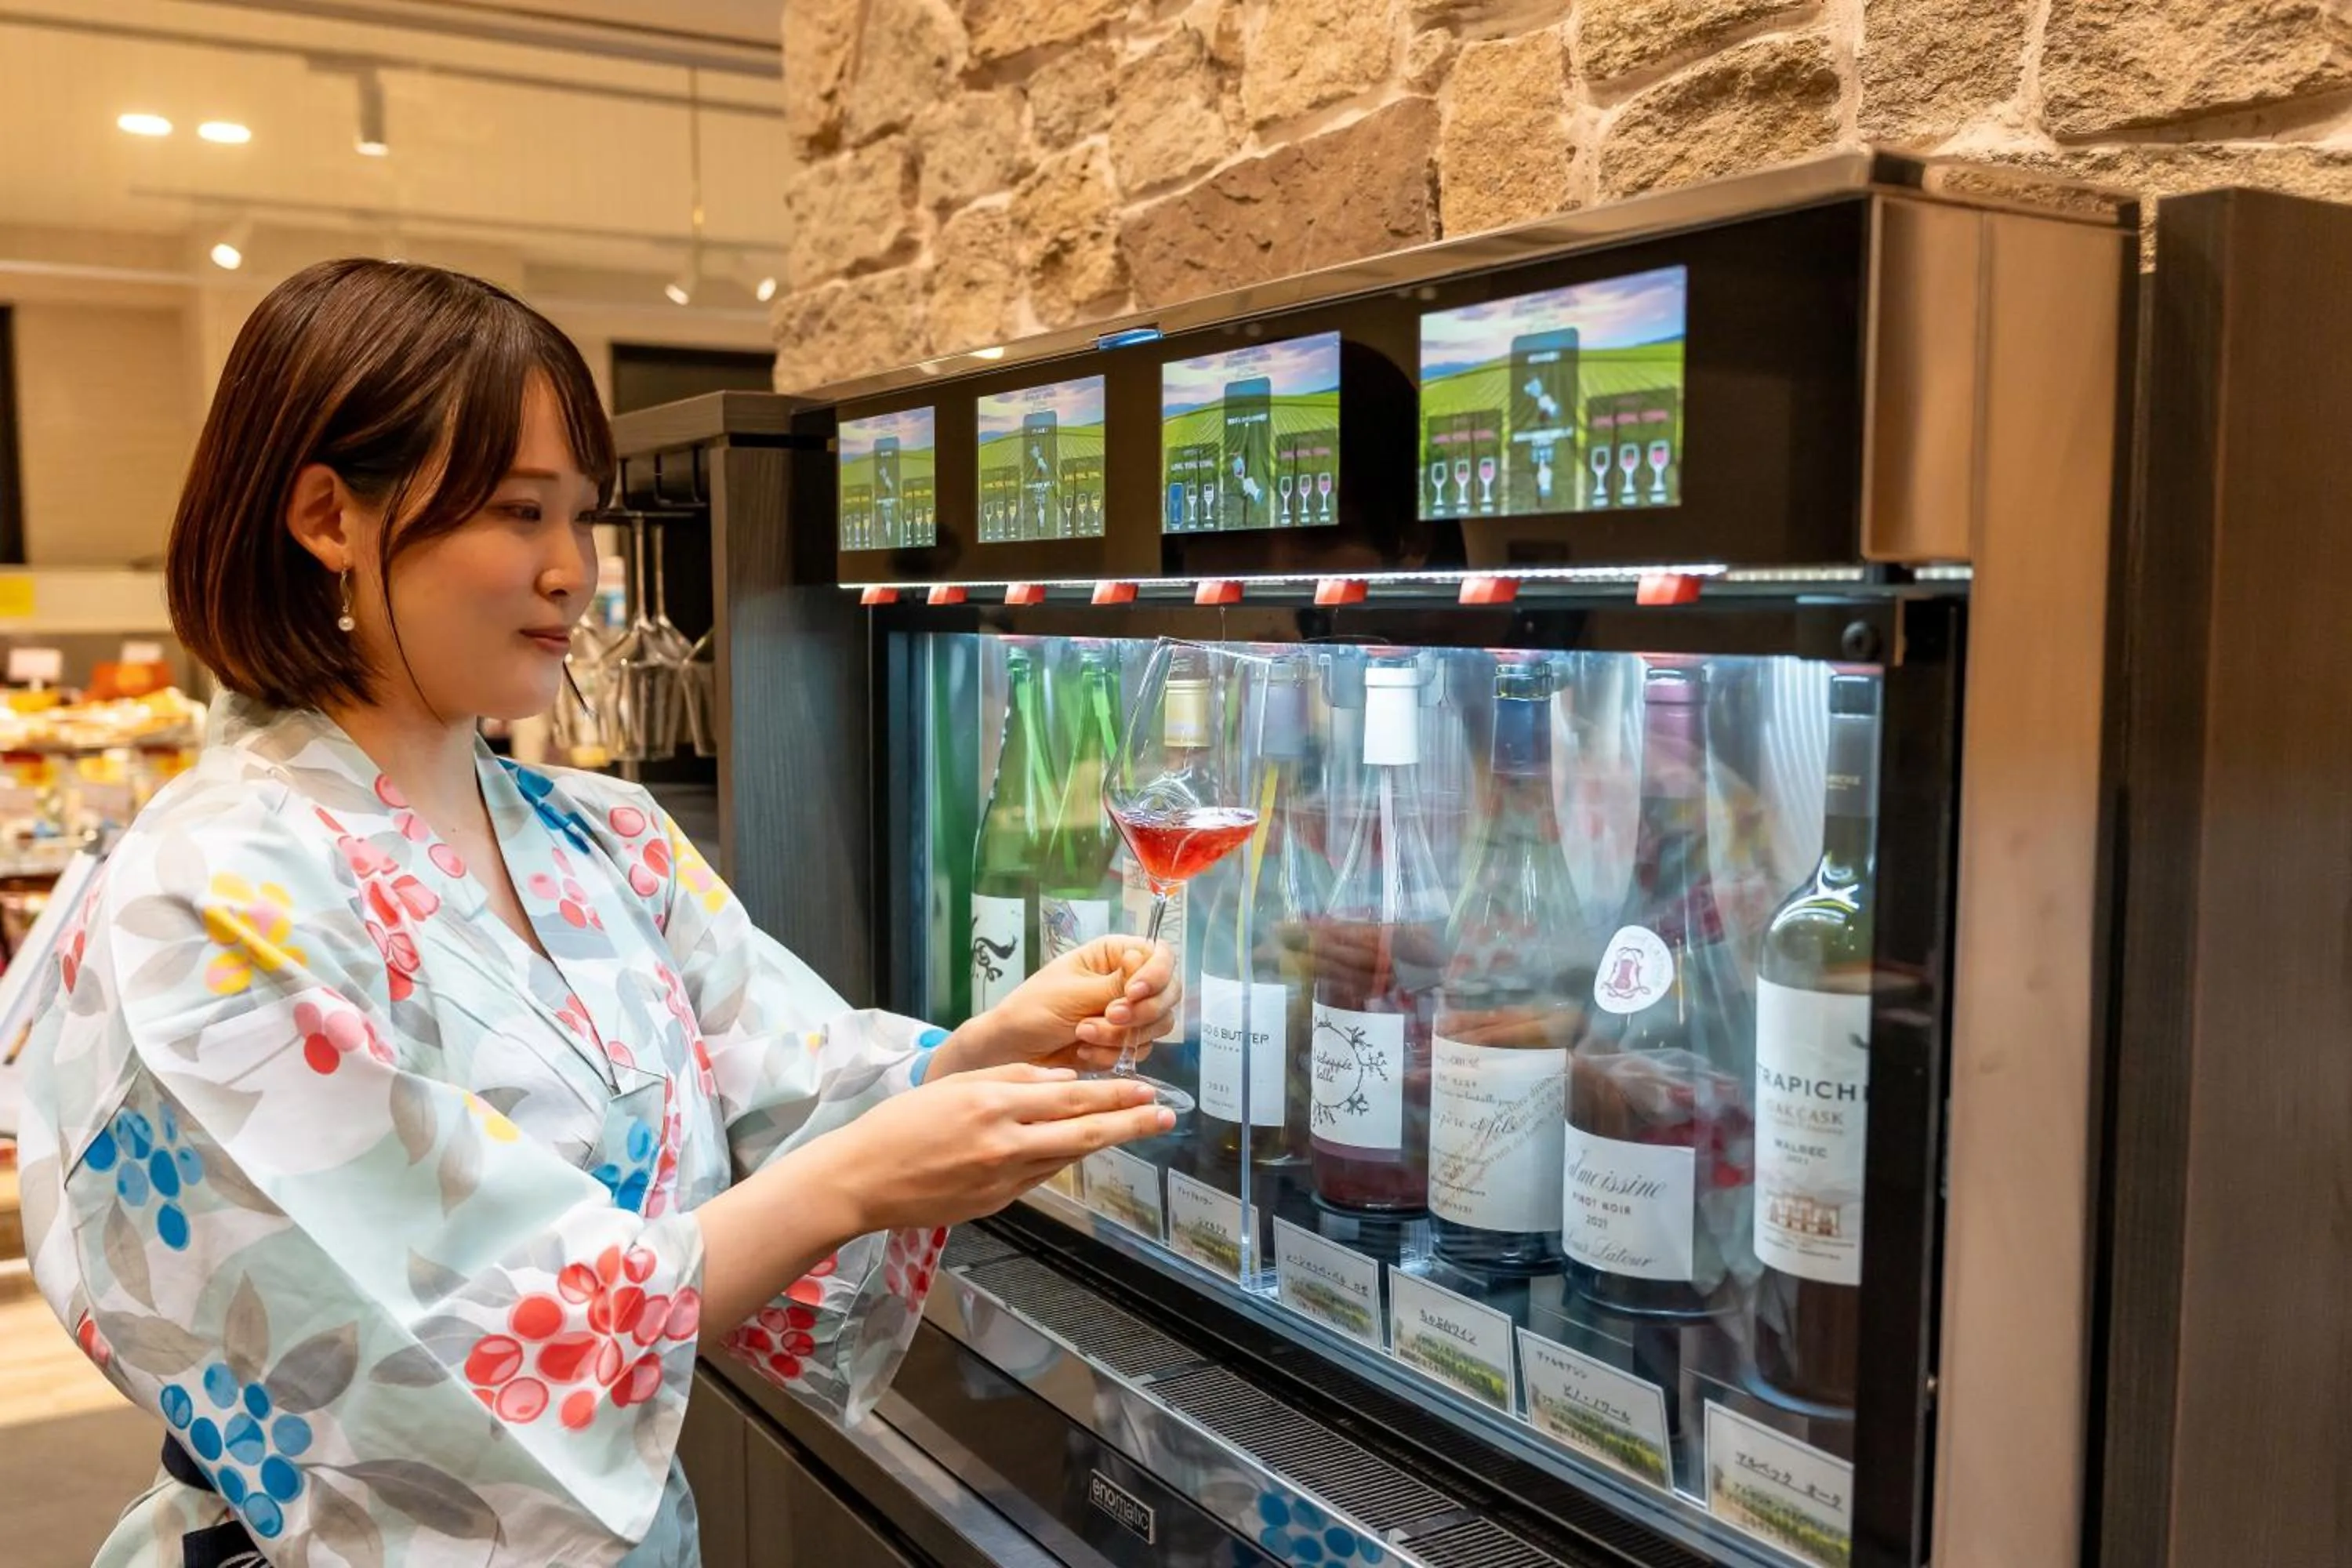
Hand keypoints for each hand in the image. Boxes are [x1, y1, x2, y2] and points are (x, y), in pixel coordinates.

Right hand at [815, 1065, 1174, 1231]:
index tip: (1145, 1086)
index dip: (1113, 1091)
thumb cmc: (900, 1125)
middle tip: (1166, 1114)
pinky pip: (1040, 1176)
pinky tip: (1081, 1148)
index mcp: (992, 1101)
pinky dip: (1063, 1159)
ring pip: (1067, 1155)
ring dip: (1105, 1141)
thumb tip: (1063, 1081)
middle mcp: (1004, 1140)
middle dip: (1129, 1120)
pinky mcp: (996, 1202)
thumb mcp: (955, 1085)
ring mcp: (1002, 1177)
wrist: (861, 1180)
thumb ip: (1012, 1079)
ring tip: (1139, 1128)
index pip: (1069, 1095)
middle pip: (1082, 1129)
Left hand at [943, 937, 1179, 1074]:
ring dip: (1121, 1036)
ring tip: (1083, 1035)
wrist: (1010, 1052)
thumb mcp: (1073, 993)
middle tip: (1110, 1017)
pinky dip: (1112, 1054)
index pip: (1159, 956)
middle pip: (1168, 994)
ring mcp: (1127, 1014)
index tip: (1134, 992)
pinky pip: (1140, 1051)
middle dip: (1139, 1012)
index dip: (1156, 975)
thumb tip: (1144, 965)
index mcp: (1114, 956)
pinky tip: (1084, 1052)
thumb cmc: (1032, 1010)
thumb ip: (1115, 984)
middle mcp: (1126, 981)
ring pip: (1155, 1026)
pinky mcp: (1123, 1043)